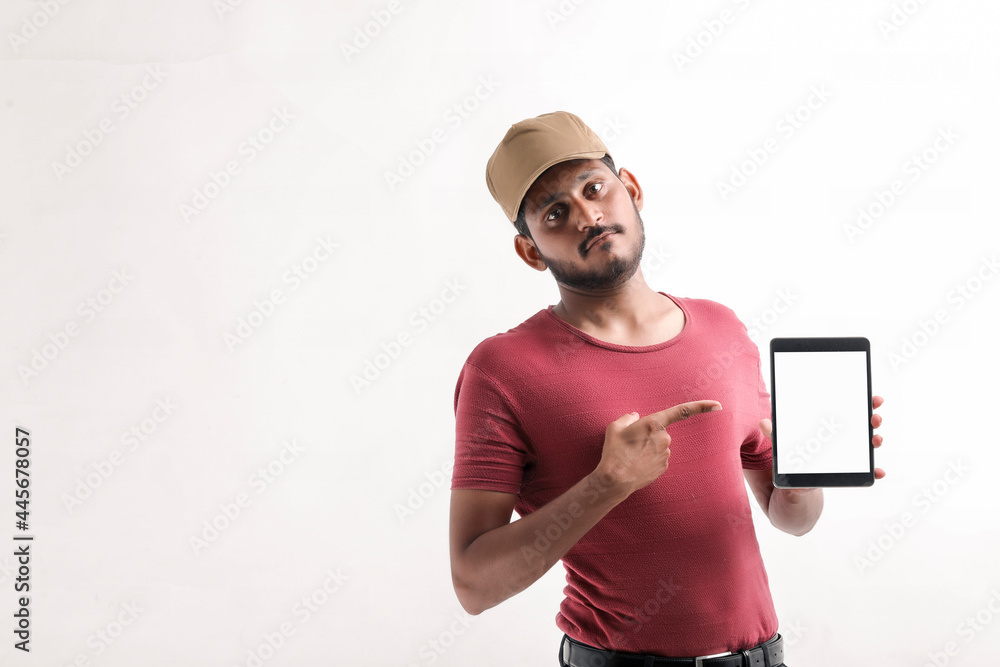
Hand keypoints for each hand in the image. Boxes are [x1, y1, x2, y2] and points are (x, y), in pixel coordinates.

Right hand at [593, 400, 722, 498]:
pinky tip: (636, 465)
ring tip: (630, 456)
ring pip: (658, 446)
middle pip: (660, 432)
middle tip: (630, 444)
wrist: (615, 481)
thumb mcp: (615, 428)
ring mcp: (666, 454)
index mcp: (654, 424)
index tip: (718, 405)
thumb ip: (627, 418)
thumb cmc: (614, 452)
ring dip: (648, 449)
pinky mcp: (664, 468)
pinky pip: (658, 459)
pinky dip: (648, 460)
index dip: (701, 406)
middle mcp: (664, 438)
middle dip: (648, 436)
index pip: (681, 411)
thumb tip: (634, 417)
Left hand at [758, 394, 884, 492]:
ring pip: (864, 447)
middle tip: (874, 417)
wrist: (790, 494)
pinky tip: (878, 472)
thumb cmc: (788, 465)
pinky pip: (862, 473)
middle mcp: (839, 442)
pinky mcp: (844, 476)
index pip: (846, 411)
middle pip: (860, 427)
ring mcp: (844, 459)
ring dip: (874, 441)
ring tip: (875, 439)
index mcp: (826, 430)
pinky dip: (872, 472)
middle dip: (871, 419)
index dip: (861, 402)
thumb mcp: (781, 450)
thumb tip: (763, 422)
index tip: (871, 397)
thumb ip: (776, 437)